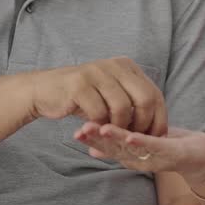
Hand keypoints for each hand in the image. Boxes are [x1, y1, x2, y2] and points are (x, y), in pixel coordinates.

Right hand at [28, 58, 165, 134]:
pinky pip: (99, 112)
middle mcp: (115, 65)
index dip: (158, 120)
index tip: (154, 139)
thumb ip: (133, 104)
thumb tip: (160, 130)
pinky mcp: (79, 84)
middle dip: (143, 125)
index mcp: (127, 66)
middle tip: (133, 140)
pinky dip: (100, 127)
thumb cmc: (82, 98)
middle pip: (145, 98)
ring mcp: (97, 72)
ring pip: (123, 107)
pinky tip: (94, 129)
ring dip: (119, 128)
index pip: (155, 94)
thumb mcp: (112, 96)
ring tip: (111, 135)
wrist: (44, 91)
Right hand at [72, 122, 204, 179]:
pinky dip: (141, 141)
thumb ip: (118, 144)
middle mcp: (139, 159)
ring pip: (131, 147)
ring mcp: (154, 157)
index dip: (90, 139)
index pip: (106, 145)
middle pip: (114, 148)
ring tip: (100, 129)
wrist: (202, 157)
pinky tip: (130, 135)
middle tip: (79, 131)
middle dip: (96, 139)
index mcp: (130, 154)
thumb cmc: (169, 146)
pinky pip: (153, 147)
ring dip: (116, 139)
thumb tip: (93, 147)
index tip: (74, 130)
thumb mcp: (141, 143)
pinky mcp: (170, 153)